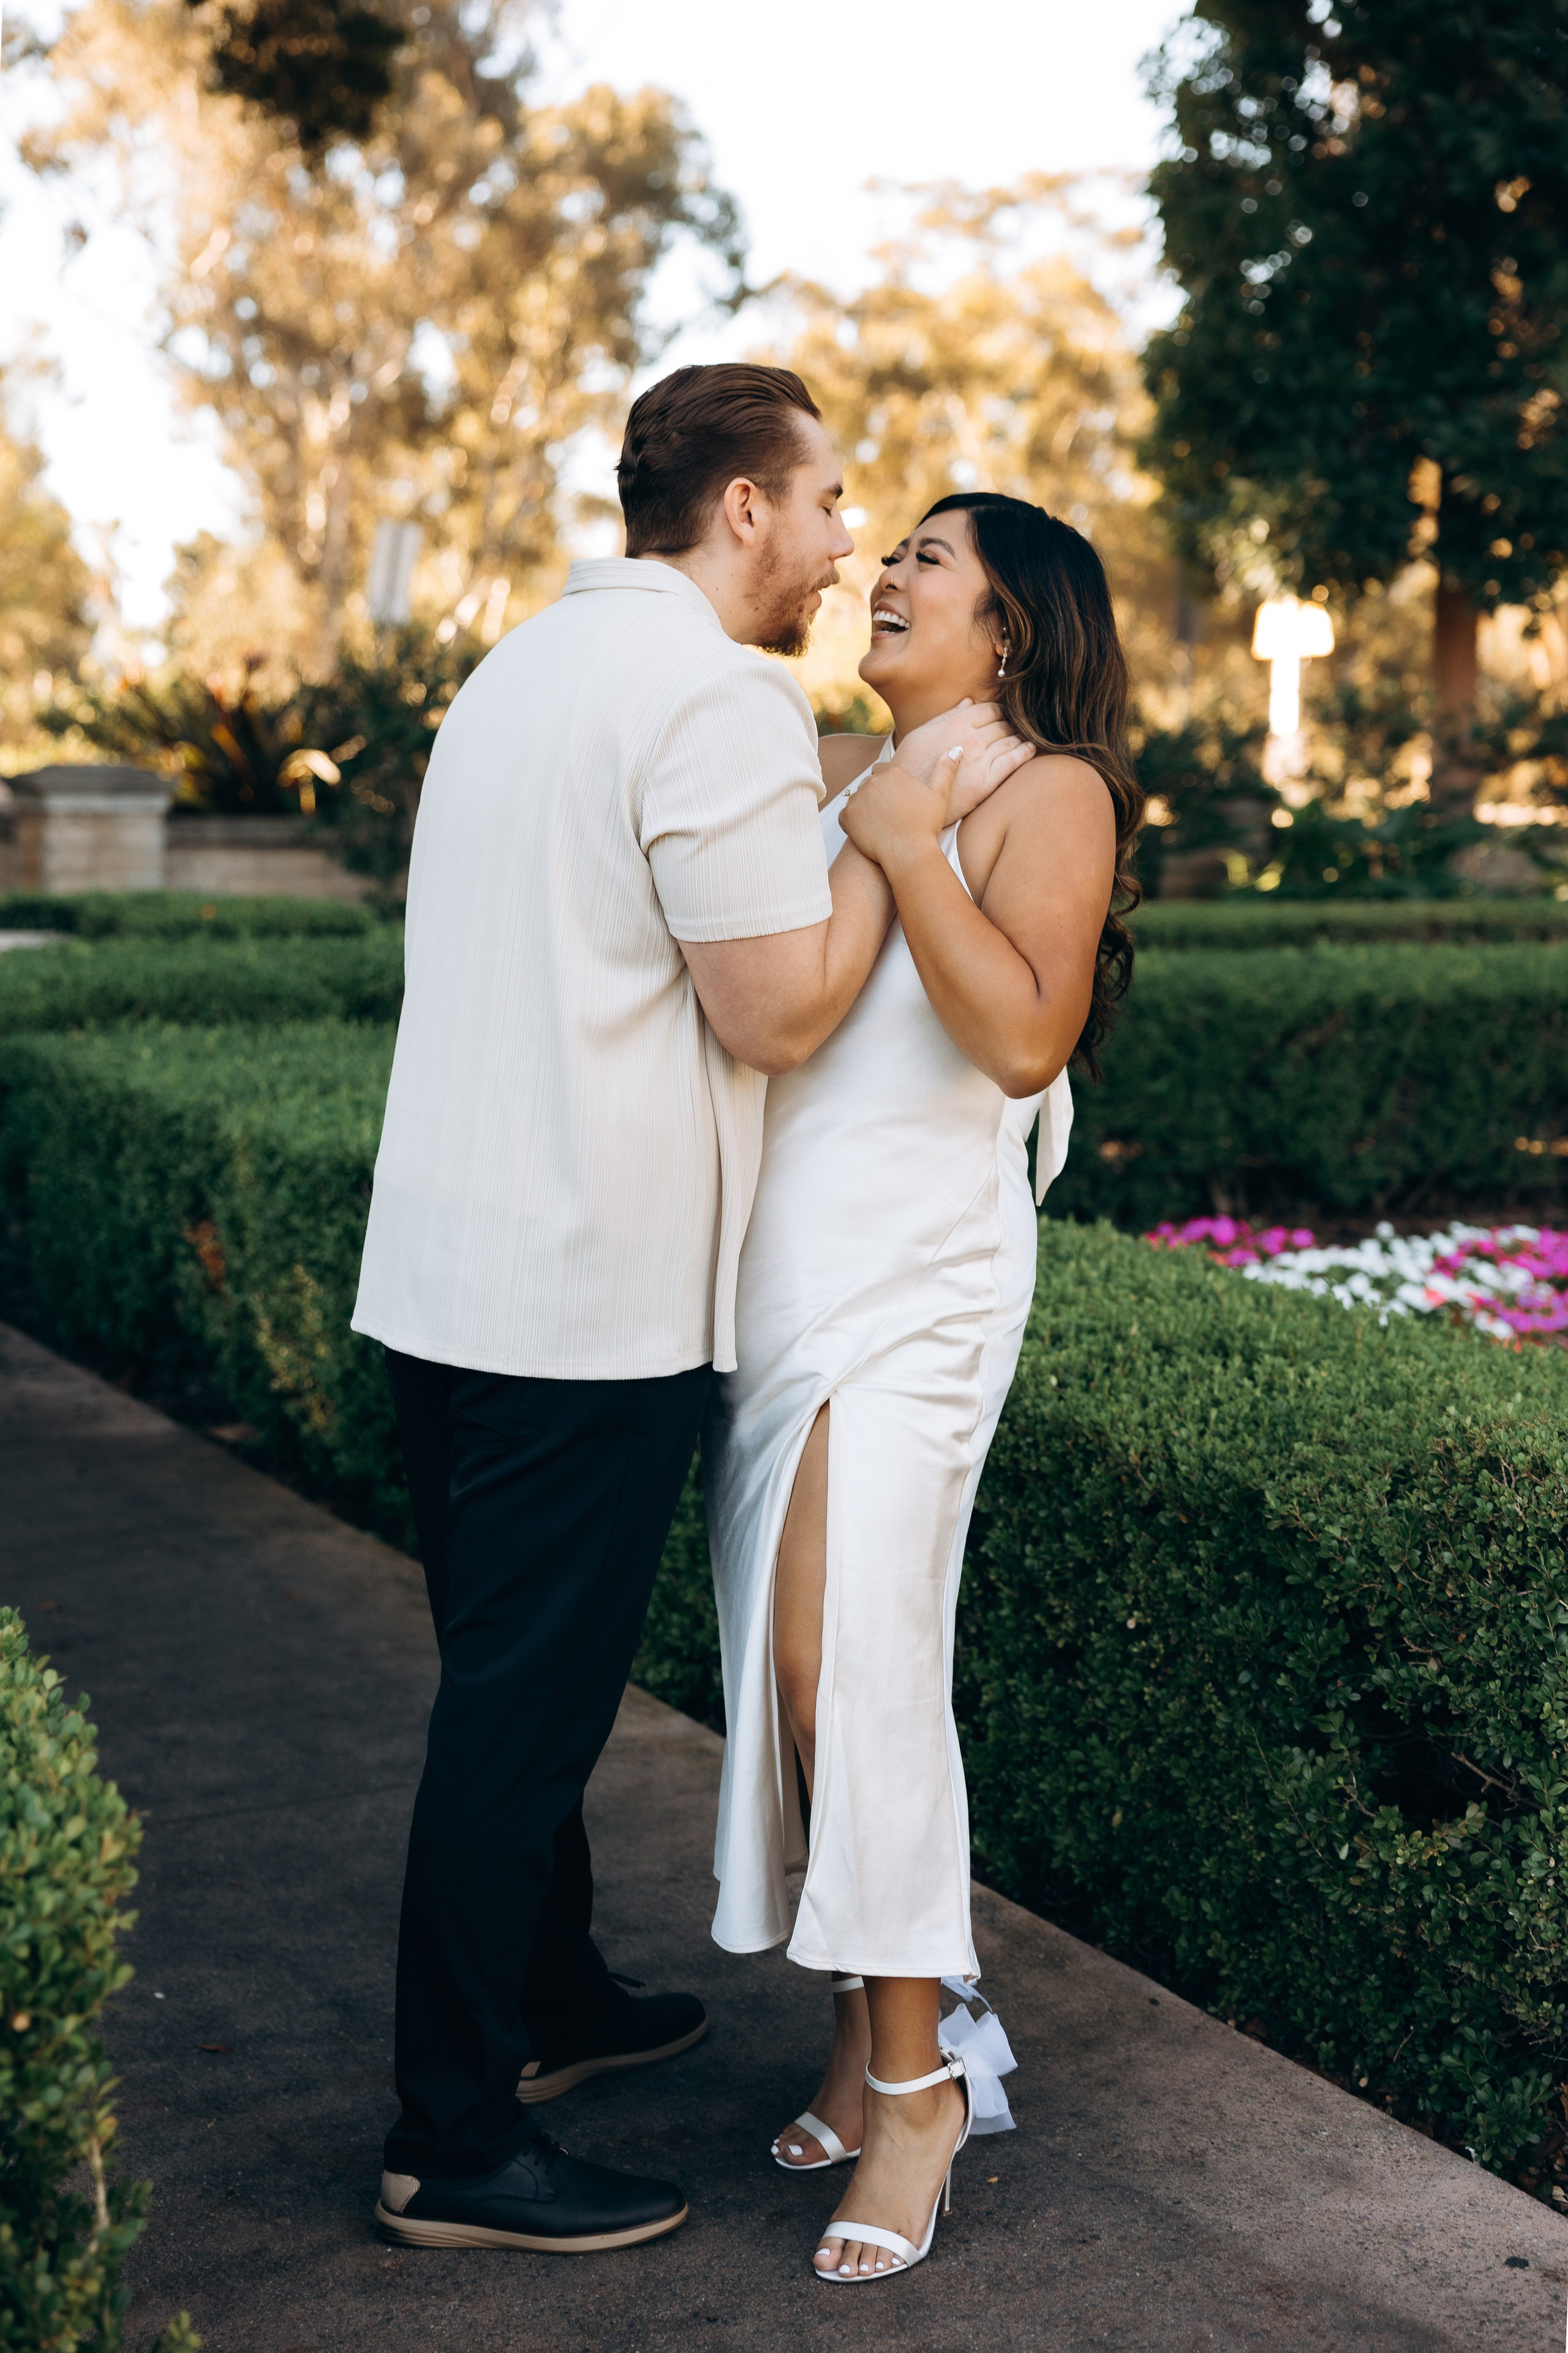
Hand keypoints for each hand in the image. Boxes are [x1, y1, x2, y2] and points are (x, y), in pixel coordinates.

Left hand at [838, 755, 950, 876]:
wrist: (909, 853)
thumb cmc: (926, 825)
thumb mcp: (940, 794)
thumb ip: (945, 769)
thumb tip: (956, 748)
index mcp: (893, 772)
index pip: (884, 772)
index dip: (890, 787)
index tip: (896, 802)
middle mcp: (872, 781)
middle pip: (869, 785)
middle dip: (876, 796)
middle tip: (888, 815)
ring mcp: (857, 798)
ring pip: (857, 800)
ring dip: (864, 809)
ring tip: (879, 824)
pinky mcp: (847, 816)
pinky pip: (845, 817)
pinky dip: (852, 824)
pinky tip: (867, 832)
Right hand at [889, 699, 1032, 822]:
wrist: (905, 800)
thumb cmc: (910, 765)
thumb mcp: (922, 733)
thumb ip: (948, 716)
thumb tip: (969, 702)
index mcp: (956, 723)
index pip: (989, 709)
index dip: (999, 711)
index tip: (1003, 714)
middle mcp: (971, 738)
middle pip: (1002, 724)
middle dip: (1011, 723)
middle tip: (1018, 726)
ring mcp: (980, 760)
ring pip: (1010, 740)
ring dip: (1020, 736)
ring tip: (1026, 736)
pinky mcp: (986, 782)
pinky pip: (1013, 761)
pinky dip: (1025, 752)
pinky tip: (1031, 748)